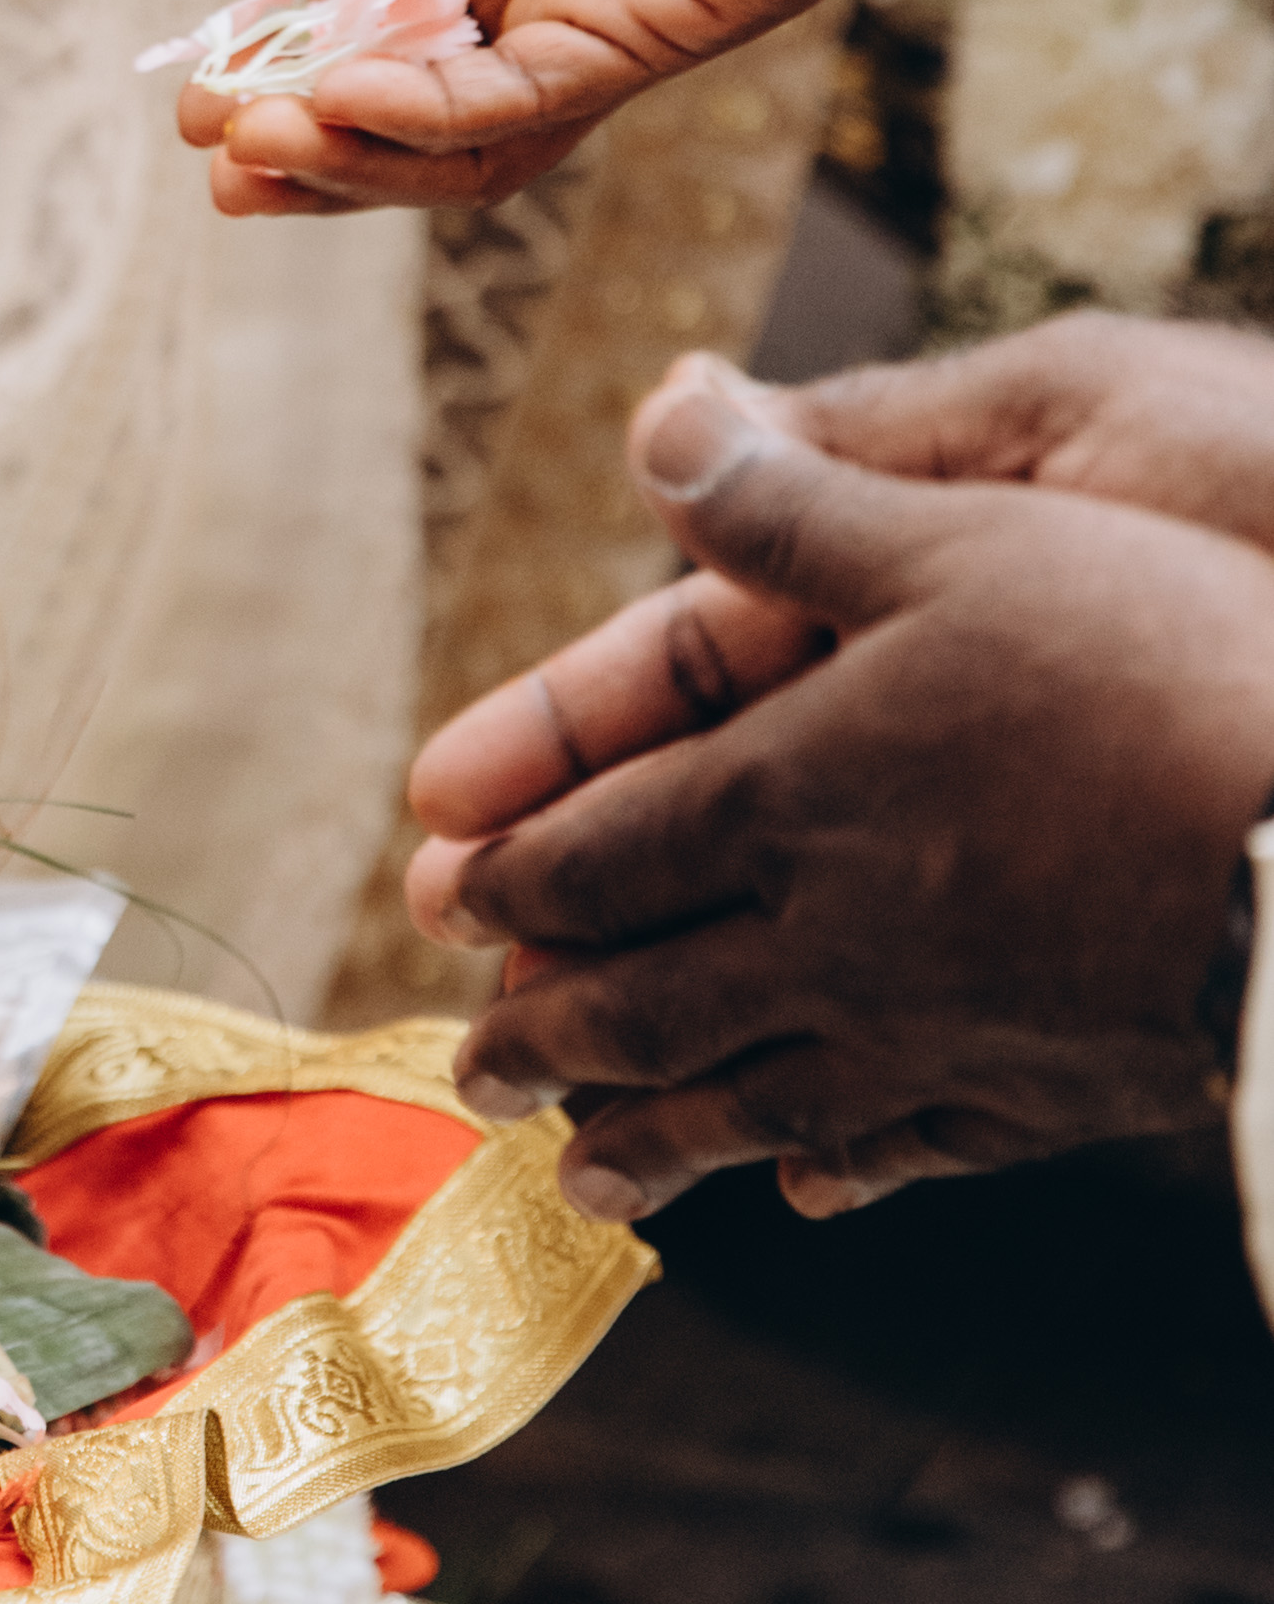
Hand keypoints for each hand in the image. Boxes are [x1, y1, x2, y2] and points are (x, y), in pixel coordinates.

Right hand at [179, 0, 1016, 211]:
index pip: (365, 10)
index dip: (281, 49)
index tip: (196, 75)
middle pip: (396, 98)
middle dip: (295, 131)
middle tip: (209, 147)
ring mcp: (601, 22)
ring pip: (454, 135)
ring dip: (346, 156)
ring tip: (251, 154)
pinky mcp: (659, 37)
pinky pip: (526, 102)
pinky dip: (428, 116)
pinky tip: (344, 104)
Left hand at [401, 353, 1273, 1219]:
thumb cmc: (1159, 670)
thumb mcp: (964, 539)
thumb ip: (792, 501)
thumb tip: (654, 414)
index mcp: (788, 796)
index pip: (607, 850)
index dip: (517, 877)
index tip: (444, 909)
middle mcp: (831, 937)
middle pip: (650, 1000)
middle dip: (547, 1036)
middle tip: (468, 1073)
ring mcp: (933, 1034)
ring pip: (751, 1101)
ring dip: (652, 1137)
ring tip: (581, 1176)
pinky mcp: (1043, 1094)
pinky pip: (909, 1144)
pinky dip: (841, 1167)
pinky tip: (809, 1189)